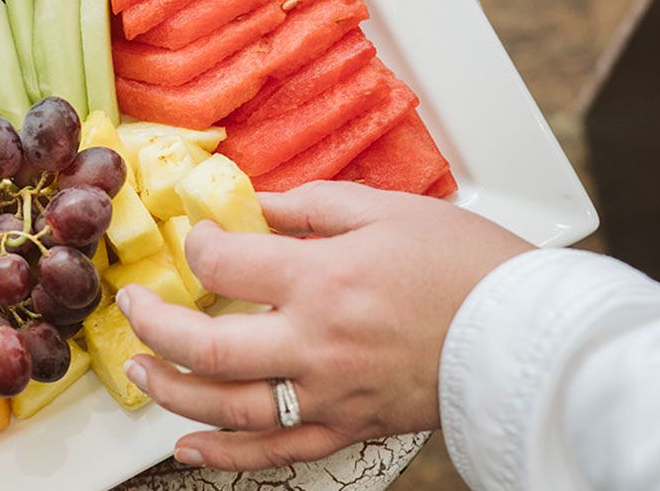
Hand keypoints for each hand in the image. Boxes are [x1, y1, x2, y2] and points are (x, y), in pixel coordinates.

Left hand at [117, 181, 531, 470]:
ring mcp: (328, 394)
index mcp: (324, 280)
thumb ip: (311, 206)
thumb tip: (255, 203)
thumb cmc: (469, 268)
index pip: (225, 264)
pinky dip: (223, 456)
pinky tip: (187, 447)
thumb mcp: (388, 211)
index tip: (196, 238)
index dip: (198, 246)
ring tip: (141, 371)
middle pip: (205, 345)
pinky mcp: (346, 427)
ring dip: (171, 390)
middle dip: (153, 324)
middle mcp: (316, 344)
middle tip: (132, 305)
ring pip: (225, 406)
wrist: (526, 335)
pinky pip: (272, 452)